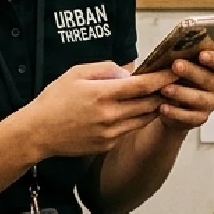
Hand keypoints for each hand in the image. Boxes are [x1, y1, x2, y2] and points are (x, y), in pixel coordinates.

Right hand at [22, 62, 166, 158]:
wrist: (38, 132)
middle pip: (149, 103)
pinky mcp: (107, 145)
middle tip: (174, 81)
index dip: (162, 77)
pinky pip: (130, 129)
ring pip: (144, 118)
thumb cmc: (54, 100)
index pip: (142, 85)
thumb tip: (129, 71)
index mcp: (101, 94)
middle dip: (164, 91)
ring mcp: (110, 133)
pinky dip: (137, 118)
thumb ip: (105, 68)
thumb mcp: (76, 73)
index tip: (175, 70)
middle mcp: (109, 115)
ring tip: (161, 95)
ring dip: (154, 106)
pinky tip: (137, 110)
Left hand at [156, 50, 213, 131]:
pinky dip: (175, 112)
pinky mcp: (200, 118)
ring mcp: (209, 103)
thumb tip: (165, 50)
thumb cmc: (173, 78)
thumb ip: (176, 58)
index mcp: (212, 68)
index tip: (202, 55)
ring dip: (181, 93)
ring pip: (199, 98)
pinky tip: (163, 108)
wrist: (167, 105)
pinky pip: (190, 116)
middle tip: (176, 66)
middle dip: (191, 72)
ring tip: (165, 89)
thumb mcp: (174, 66)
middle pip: (208, 79)